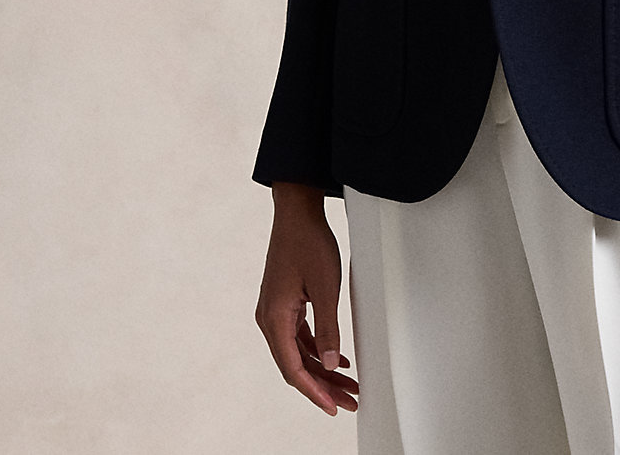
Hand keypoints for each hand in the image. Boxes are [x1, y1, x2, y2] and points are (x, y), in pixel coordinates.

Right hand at [254, 184, 359, 416]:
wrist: (297, 212)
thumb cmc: (309, 243)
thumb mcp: (325, 287)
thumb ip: (328, 328)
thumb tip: (330, 364)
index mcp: (275, 318)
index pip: (293, 368)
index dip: (314, 391)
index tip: (334, 406)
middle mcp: (270, 319)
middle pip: (296, 365)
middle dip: (323, 386)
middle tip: (350, 401)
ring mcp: (275, 311)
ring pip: (298, 352)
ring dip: (322, 369)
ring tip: (349, 385)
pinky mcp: (284, 303)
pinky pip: (299, 336)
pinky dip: (317, 350)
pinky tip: (337, 359)